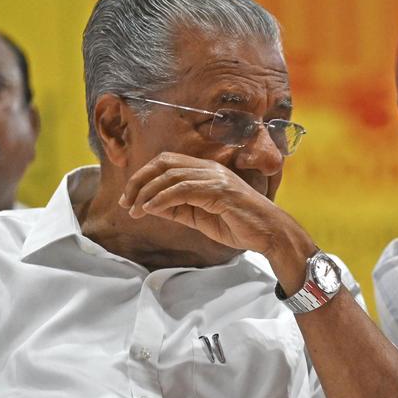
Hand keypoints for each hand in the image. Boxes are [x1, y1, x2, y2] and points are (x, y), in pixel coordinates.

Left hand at [120, 152, 303, 258]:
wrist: (270, 234)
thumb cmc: (241, 226)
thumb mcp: (201, 218)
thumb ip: (179, 210)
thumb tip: (151, 207)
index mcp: (206, 171)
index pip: (167, 163)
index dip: (144, 177)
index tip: (129, 198)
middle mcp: (209, 169)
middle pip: (164, 163)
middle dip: (140, 180)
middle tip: (126, 202)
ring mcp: (215, 177)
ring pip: (170, 175)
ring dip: (147, 193)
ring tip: (135, 210)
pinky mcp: (220, 190)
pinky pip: (183, 190)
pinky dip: (162, 199)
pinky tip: (151, 210)